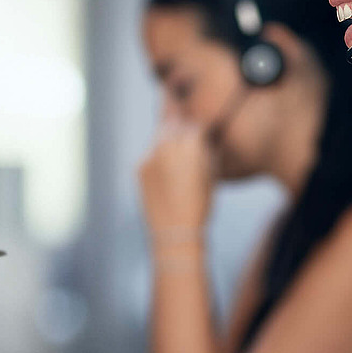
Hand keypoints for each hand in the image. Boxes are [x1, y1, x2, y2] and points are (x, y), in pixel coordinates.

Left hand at [139, 111, 214, 232]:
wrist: (175, 230)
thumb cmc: (201, 205)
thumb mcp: (212, 175)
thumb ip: (207, 149)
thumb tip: (204, 135)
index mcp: (191, 145)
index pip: (194, 123)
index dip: (199, 126)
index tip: (201, 130)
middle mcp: (168, 145)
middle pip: (173, 122)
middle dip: (179, 122)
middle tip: (184, 126)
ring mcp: (151, 154)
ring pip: (159, 135)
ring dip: (168, 136)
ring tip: (176, 149)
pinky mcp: (139, 166)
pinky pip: (150, 152)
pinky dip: (157, 155)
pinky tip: (165, 170)